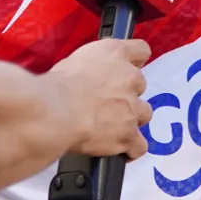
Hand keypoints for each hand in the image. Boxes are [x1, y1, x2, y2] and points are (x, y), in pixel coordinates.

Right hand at [48, 39, 152, 159]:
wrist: (57, 111)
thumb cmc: (58, 84)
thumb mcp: (75, 60)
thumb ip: (93, 65)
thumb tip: (91, 74)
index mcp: (115, 53)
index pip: (141, 50)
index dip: (134, 61)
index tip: (126, 68)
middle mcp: (130, 77)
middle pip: (140, 85)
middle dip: (127, 93)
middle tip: (107, 101)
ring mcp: (132, 106)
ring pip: (144, 113)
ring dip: (131, 119)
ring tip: (112, 126)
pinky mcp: (129, 133)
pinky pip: (139, 144)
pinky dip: (131, 148)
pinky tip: (120, 149)